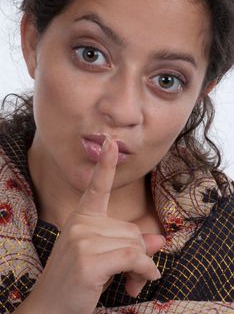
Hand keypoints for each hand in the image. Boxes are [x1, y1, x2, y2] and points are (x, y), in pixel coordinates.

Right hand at [18, 138, 164, 313]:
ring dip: (141, 266)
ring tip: (129, 281)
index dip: (105, 165)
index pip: (97, 187)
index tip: (110, 142)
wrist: (50, 307)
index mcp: (82, 217)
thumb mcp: (104, 256)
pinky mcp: (89, 260)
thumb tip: (159, 239)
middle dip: (139, 253)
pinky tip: (137, 282)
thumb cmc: (76, 279)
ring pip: (135, 244)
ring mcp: (83, 240)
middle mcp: (81, 223)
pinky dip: (144, 271)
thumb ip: (130, 244)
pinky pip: (133, 258)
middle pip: (132, 229)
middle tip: (132, 272)